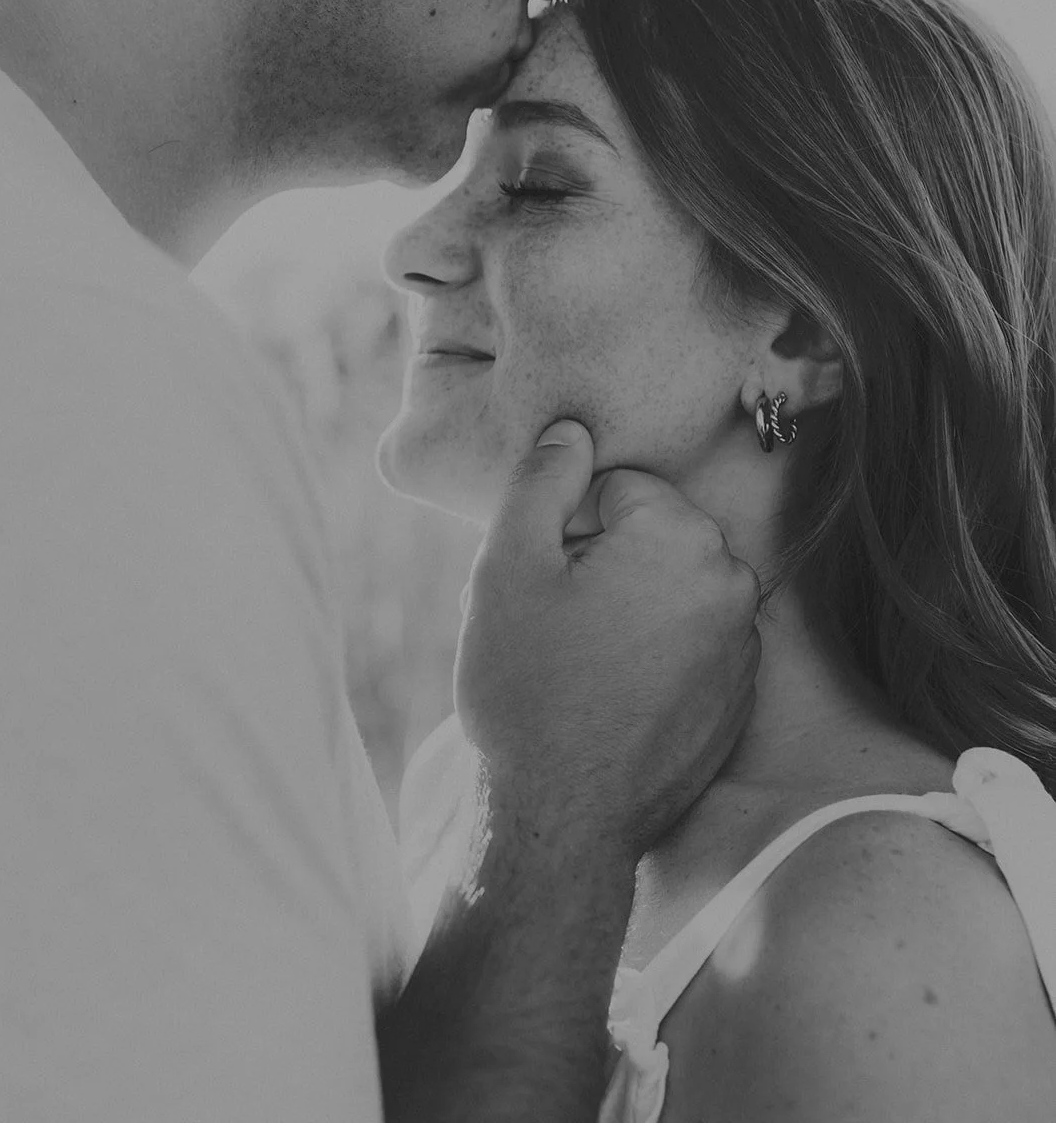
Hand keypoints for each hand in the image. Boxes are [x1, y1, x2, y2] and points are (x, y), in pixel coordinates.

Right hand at [454, 420, 760, 865]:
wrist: (562, 819)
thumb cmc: (528, 689)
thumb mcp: (507, 567)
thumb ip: (542, 480)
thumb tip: (572, 430)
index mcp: (680, 537)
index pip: (615, 489)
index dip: (565, 529)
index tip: (544, 584)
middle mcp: (730, 580)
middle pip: (650, 535)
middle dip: (601, 562)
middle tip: (554, 624)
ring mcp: (743, 643)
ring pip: (668, 588)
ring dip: (627, 607)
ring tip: (580, 664)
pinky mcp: (740, 695)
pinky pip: (689, 641)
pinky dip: (654, 653)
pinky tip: (612, 695)